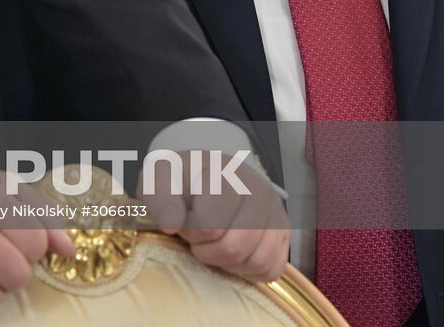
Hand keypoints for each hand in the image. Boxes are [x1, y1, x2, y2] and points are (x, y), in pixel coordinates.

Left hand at [145, 153, 289, 281]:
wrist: (205, 176)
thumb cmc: (182, 180)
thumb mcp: (159, 177)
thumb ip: (159, 195)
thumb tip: (172, 223)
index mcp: (226, 172)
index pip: (210, 224)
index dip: (190, 230)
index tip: (184, 219)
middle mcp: (259, 190)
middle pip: (233, 247)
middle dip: (206, 249)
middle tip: (197, 235)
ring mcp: (275, 213)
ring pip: (254, 261)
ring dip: (225, 261)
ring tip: (213, 241)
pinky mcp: (284, 236)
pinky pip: (269, 269)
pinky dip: (247, 270)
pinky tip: (231, 252)